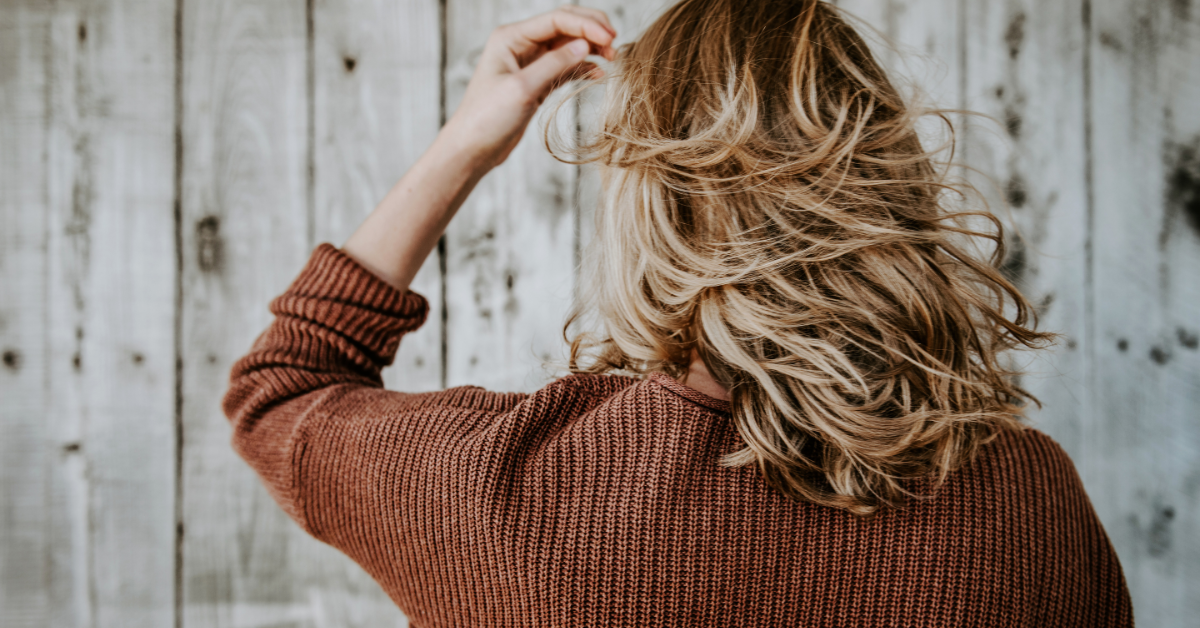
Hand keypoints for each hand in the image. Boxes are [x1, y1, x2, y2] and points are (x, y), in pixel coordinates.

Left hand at [441, 5, 616, 169]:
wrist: (472, 148)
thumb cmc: (487, 118)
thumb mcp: (523, 89)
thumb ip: (554, 64)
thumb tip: (585, 45)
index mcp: (511, 38)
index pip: (556, 19)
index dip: (586, 25)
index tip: (610, 38)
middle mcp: (520, 45)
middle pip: (564, 26)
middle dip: (591, 31)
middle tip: (615, 43)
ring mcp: (529, 63)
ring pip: (567, 46)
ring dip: (591, 49)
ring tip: (613, 58)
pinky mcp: (536, 82)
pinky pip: (565, 67)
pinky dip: (583, 68)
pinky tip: (598, 74)